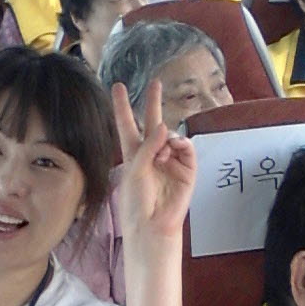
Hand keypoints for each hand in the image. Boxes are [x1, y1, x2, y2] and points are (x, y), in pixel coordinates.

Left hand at [113, 80, 195, 245]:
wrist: (152, 223)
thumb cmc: (136, 201)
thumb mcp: (134, 170)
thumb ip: (147, 146)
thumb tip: (165, 126)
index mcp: (133, 154)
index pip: (127, 125)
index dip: (122, 106)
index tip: (117, 86)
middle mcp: (152, 154)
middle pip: (153, 122)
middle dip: (154, 102)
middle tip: (156, 82)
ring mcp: (170, 160)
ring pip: (170, 135)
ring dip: (165, 139)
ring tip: (161, 155)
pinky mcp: (187, 169)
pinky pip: (186, 147)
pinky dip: (181, 144)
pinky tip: (174, 150)